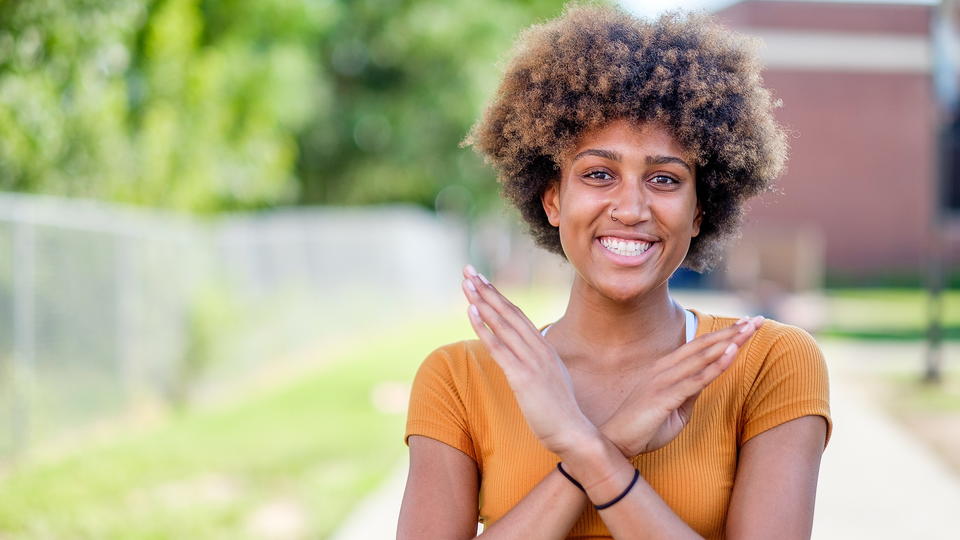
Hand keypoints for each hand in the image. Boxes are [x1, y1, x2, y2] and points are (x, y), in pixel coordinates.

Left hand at [460, 265, 598, 455]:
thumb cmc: (560, 411)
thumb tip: (526, 359)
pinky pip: (499, 347)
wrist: (574, 432)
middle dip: (487, 290)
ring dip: (482, 301)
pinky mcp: (523, 376)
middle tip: (469, 270)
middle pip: (508, 312)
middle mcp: (539, 349)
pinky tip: (471, 311)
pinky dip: (484, 327)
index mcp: (545, 348)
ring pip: (502, 324)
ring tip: (466, 283)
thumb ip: (538, 365)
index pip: (518, 315)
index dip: (498, 297)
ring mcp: (532, 361)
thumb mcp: (550, 379)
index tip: (483, 281)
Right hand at [600, 317, 762, 455]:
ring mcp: (664, 380)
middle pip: (704, 345)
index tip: (746, 325)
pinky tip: (733, 352)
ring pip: (702, 356)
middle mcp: (664, 368)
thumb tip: (707, 381)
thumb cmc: (643, 428)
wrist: (615, 443)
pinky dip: (716, 365)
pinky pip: (697, 378)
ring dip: (729, 341)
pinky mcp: (665, 395)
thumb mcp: (675, 409)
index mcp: (665, 369)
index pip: (699, 347)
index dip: (724, 335)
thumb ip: (690, 392)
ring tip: (751, 328)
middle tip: (758, 320)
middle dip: (732, 332)